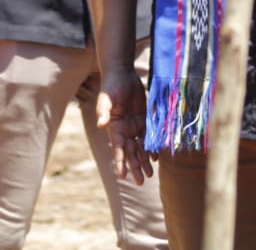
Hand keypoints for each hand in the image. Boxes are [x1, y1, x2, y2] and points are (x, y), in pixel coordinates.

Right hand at [96, 68, 152, 185]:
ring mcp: (134, 125)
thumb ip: (103, 112)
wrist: (122, 74)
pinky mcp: (143, 119)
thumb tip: (100, 124)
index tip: (122, 176)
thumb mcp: (106, 99)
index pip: (118, 149)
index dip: (121, 162)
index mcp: (114, 128)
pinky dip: (151, 146)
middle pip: (131, 152)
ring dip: (144, 160)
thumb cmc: (111, 86)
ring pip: (140, 147)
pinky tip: (156, 157)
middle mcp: (124, 130)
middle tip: (142, 181)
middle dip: (135, 167)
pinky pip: (148, 136)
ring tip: (150, 174)